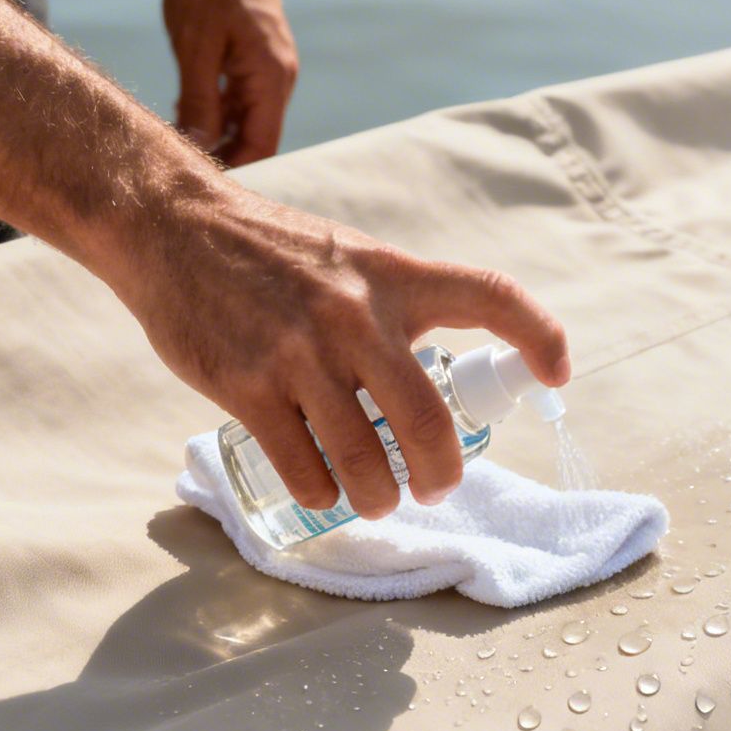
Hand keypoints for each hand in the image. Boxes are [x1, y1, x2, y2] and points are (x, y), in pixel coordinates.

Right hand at [113, 185, 570, 517]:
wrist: (173, 228)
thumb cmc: (268, 253)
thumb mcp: (348, 258)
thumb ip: (390, 307)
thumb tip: (429, 379)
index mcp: (392, 277)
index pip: (488, 295)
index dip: (538, 335)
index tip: (558, 375)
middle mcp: (355, 315)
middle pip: (427, 421)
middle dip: (440, 474)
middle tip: (434, 488)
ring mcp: (300, 355)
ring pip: (365, 459)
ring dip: (379, 498)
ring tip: (378, 502)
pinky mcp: (248, 387)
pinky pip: (303, 466)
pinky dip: (321, 494)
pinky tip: (322, 491)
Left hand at [164, 0, 296, 165]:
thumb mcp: (195, 47)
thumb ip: (199, 101)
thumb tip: (197, 147)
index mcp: (271, 76)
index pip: (263, 144)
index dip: (236, 168)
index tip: (201, 181)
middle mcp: (277, 76)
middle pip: (256, 136)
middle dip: (223, 154)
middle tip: (180, 166)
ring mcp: (267, 67)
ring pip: (246, 118)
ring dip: (215, 133)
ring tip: (177, 139)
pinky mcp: (253, 57)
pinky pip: (239, 97)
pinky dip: (215, 110)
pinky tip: (184, 110)